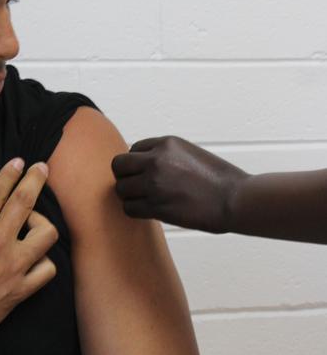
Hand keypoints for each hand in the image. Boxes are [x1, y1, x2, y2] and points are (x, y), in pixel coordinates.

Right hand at [0, 158, 57, 345]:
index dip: (10, 173)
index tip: (19, 162)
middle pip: (25, 202)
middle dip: (36, 180)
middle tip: (42, 169)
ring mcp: (13, 268)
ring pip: (46, 235)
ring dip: (43, 223)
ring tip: (33, 223)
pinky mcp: (20, 290)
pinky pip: (47, 271)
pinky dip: (45, 261)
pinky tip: (35, 257)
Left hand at [111, 136, 246, 232]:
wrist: (235, 199)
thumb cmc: (219, 180)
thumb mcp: (190, 154)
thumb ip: (166, 156)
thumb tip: (142, 166)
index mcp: (167, 144)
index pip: (133, 150)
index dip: (137, 164)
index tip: (147, 174)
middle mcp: (156, 160)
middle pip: (119, 166)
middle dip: (126, 177)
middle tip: (138, 188)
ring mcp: (154, 183)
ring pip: (121, 189)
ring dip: (130, 196)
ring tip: (146, 200)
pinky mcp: (155, 206)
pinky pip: (129, 208)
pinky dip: (136, 211)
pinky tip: (149, 211)